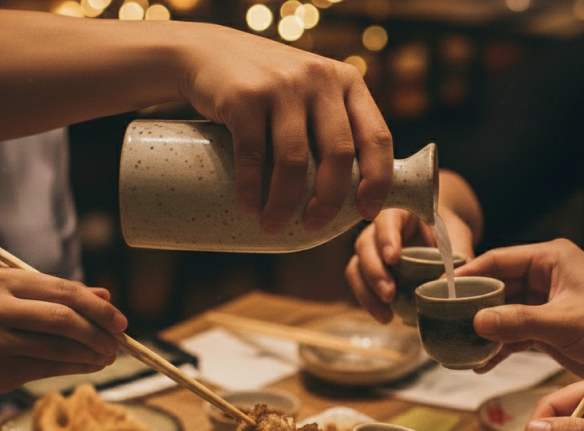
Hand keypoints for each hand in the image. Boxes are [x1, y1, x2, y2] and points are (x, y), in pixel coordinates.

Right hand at [0, 268, 126, 392]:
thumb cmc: (4, 315)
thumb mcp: (29, 296)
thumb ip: (66, 294)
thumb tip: (107, 296)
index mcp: (6, 280)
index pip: (64, 291)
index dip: (98, 308)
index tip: (121, 322)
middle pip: (61, 319)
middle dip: (97, 332)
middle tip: (118, 343)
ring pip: (57, 347)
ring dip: (90, 353)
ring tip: (108, 356)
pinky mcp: (0, 369)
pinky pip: (49, 367)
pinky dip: (77, 366)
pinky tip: (92, 364)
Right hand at [177, 23, 392, 234]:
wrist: (206, 52)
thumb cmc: (267, 87)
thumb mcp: (310, 91)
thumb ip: (333, 124)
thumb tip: (354, 191)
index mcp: (347, 82)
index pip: (377, 137)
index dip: (378, 180)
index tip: (367, 212)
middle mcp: (320, 79)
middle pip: (338, 154)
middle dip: (328, 201)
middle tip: (313, 225)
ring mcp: (282, 85)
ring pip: (294, 161)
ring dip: (285, 204)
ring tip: (273, 225)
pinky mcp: (244, 97)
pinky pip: (254, 155)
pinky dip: (252, 190)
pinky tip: (251, 209)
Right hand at [345, 169, 478, 323]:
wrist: (440, 239)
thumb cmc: (448, 232)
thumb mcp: (458, 238)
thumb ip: (458, 255)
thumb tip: (448, 286)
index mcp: (399, 212)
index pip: (386, 220)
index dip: (387, 238)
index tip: (394, 258)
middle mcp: (377, 230)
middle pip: (365, 246)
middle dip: (375, 272)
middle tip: (390, 294)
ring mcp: (369, 251)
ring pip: (355, 268)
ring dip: (367, 293)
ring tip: (386, 315)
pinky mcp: (368, 271)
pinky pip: (360, 285)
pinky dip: (370, 303)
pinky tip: (386, 317)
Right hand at [455, 239, 583, 376]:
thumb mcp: (564, 323)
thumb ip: (518, 321)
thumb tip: (476, 321)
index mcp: (551, 260)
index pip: (498, 260)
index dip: (469, 276)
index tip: (442, 291)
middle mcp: (544, 276)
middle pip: (495, 286)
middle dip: (472, 307)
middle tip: (443, 323)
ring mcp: (544, 302)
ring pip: (501, 312)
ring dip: (483, 330)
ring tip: (458, 346)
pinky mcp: (546, 327)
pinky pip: (513, 333)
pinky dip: (498, 346)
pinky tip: (481, 362)